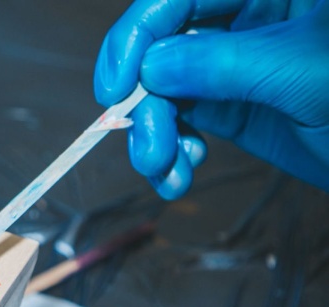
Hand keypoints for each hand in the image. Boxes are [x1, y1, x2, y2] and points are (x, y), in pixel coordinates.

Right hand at [94, 0, 328, 198]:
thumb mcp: (307, 70)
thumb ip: (225, 62)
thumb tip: (152, 67)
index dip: (139, 33)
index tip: (117, 86)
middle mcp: (250, 15)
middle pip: (165, 44)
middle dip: (148, 102)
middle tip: (147, 149)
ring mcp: (238, 62)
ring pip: (167, 88)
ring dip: (155, 134)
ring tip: (165, 172)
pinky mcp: (236, 104)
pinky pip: (184, 121)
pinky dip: (174, 151)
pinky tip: (182, 173)